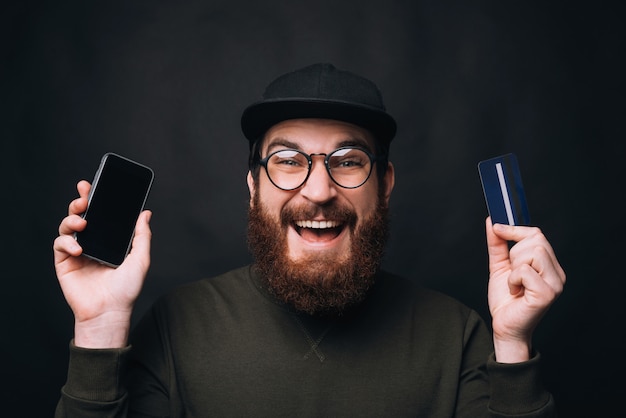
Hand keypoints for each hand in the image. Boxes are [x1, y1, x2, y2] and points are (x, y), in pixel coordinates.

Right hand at [53, 180, 151, 347]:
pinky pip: (59, 243)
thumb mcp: (141, 258)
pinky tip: (78, 247)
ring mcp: (77, 252)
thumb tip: (146, 213)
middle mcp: (92, 243)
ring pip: (68, 226)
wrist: (110, 311)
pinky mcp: (64, 263)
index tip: (93, 184)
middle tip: (85, 197)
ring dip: (72, 219)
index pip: (101, 215)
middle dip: (80, 202)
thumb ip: (142, 235)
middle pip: (81, 215)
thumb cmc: (127, 289)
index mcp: (109, 240)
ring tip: (82, 223)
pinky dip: (66, 241)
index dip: (95, 198)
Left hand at [485, 217, 564, 362]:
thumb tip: (492, 221)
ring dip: (514, 267)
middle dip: (514, 253)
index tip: (497, 228)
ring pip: (532, 252)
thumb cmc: (505, 300)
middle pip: (536, 240)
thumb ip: (497, 244)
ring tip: (515, 284)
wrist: (505, 327)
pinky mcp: (547, 293)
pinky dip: (513, 279)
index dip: (515, 229)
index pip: (537, 234)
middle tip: (512, 273)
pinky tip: (515, 292)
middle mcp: (557, 273)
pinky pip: (525, 270)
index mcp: (549, 265)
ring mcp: (555, 283)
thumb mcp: (499, 267)